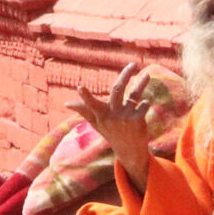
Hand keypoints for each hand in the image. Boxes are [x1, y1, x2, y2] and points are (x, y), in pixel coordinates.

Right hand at [65, 62, 156, 190]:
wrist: (129, 150)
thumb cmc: (110, 133)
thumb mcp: (95, 123)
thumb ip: (84, 110)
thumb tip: (66, 104)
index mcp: (100, 113)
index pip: (91, 103)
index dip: (85, 96)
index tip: (80, 87)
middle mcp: (112, 113)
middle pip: (117, 90)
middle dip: (125, 76)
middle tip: (132, 64)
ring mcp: (126, 117)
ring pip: (134, 95)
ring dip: (141, 84)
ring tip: (147, 74)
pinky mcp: (137, 120)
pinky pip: (143, 106)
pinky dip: (145, 103)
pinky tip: (146, 101)